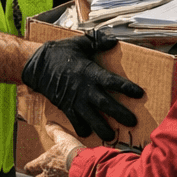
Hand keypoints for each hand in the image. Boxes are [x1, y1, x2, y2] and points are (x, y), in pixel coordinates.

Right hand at [21, 30, 142, 140]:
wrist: (36, 65)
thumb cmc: (59, 53)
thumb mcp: (79, 43)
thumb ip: (98, 42)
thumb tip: (114, 41)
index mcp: (90, 72)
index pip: (113, 81)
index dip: (127, 88)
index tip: (140, 93)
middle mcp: (85, 89)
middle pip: (106, 104)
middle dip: (120, 114)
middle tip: (133, 122)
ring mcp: (75, 100)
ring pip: (92, 118)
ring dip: (103, 128)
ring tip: (112, 136)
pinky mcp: (66, 107)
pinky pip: (75, 122)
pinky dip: (82, 129)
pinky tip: (89, 134)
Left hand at [23, 123, 83, 176]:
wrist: (86, 171)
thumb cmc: (72, 154)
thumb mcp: (63, 138)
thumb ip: (55, 131)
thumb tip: (48, 124)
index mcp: (42, 164)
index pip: (29, 168)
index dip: (30, 167)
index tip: (30, 166)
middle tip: (45, 172)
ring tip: (60, 176)